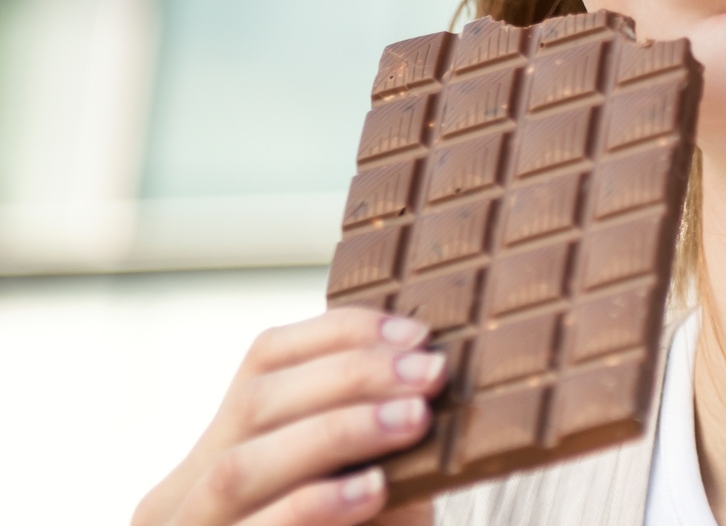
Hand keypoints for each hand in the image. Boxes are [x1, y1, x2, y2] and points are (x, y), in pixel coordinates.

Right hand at [133, 308, 445, 525]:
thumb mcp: (359, 491)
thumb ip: (374, 441)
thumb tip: (428, 377)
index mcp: (216, 451)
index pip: (264, 359)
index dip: (340, 334)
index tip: (417, 332)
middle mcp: (181, 494)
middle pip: (256, 403)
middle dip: (351, 378)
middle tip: (431, 375)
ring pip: (241, 466)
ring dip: (336, 432)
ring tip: (413, 421)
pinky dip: (313, 505)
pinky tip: (374, 490)